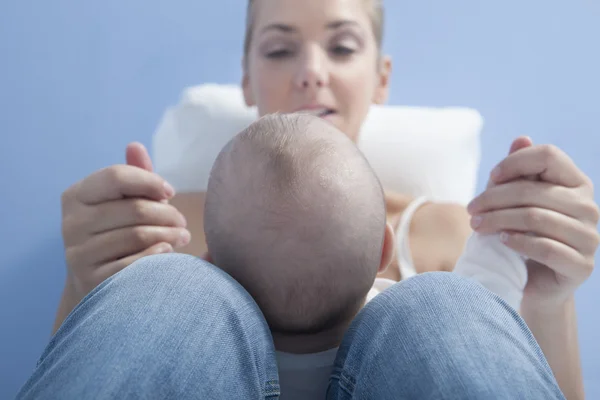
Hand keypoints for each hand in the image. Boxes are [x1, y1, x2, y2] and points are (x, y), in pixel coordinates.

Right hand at [61, 143, 190, 298]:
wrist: (96, 281)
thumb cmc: (116, 232)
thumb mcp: (123, 201)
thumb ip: (133, 175)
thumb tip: (135, 146)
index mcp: (76, 196)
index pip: (116, 176)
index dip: (149, 181)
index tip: (170, 191)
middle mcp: (71, 223)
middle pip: (134, 209)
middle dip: (167, 214)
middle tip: (183, 222)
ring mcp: (78, 253)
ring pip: (137, 235)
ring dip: (169, 235)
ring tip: (182, 236)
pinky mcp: (91, 280)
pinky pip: (133, 264)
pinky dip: (156, 256)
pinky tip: (169, 252)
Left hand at [467, 137, 599, 308]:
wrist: (534, 284)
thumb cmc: (523, 235)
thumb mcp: (516, 202)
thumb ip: (519, 172)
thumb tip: (521, 138)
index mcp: (576, 183)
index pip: (548, 155)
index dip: (514, 163)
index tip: (490, 178)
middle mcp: (588, 207)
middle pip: (534, 190)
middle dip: (494, 198)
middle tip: (470, 210)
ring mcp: (588, 237)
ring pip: (537, 218)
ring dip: (498, 220)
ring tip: (476, 225)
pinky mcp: (581, 265)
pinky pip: (546, 248)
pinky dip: (518, 242)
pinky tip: (501, 241)